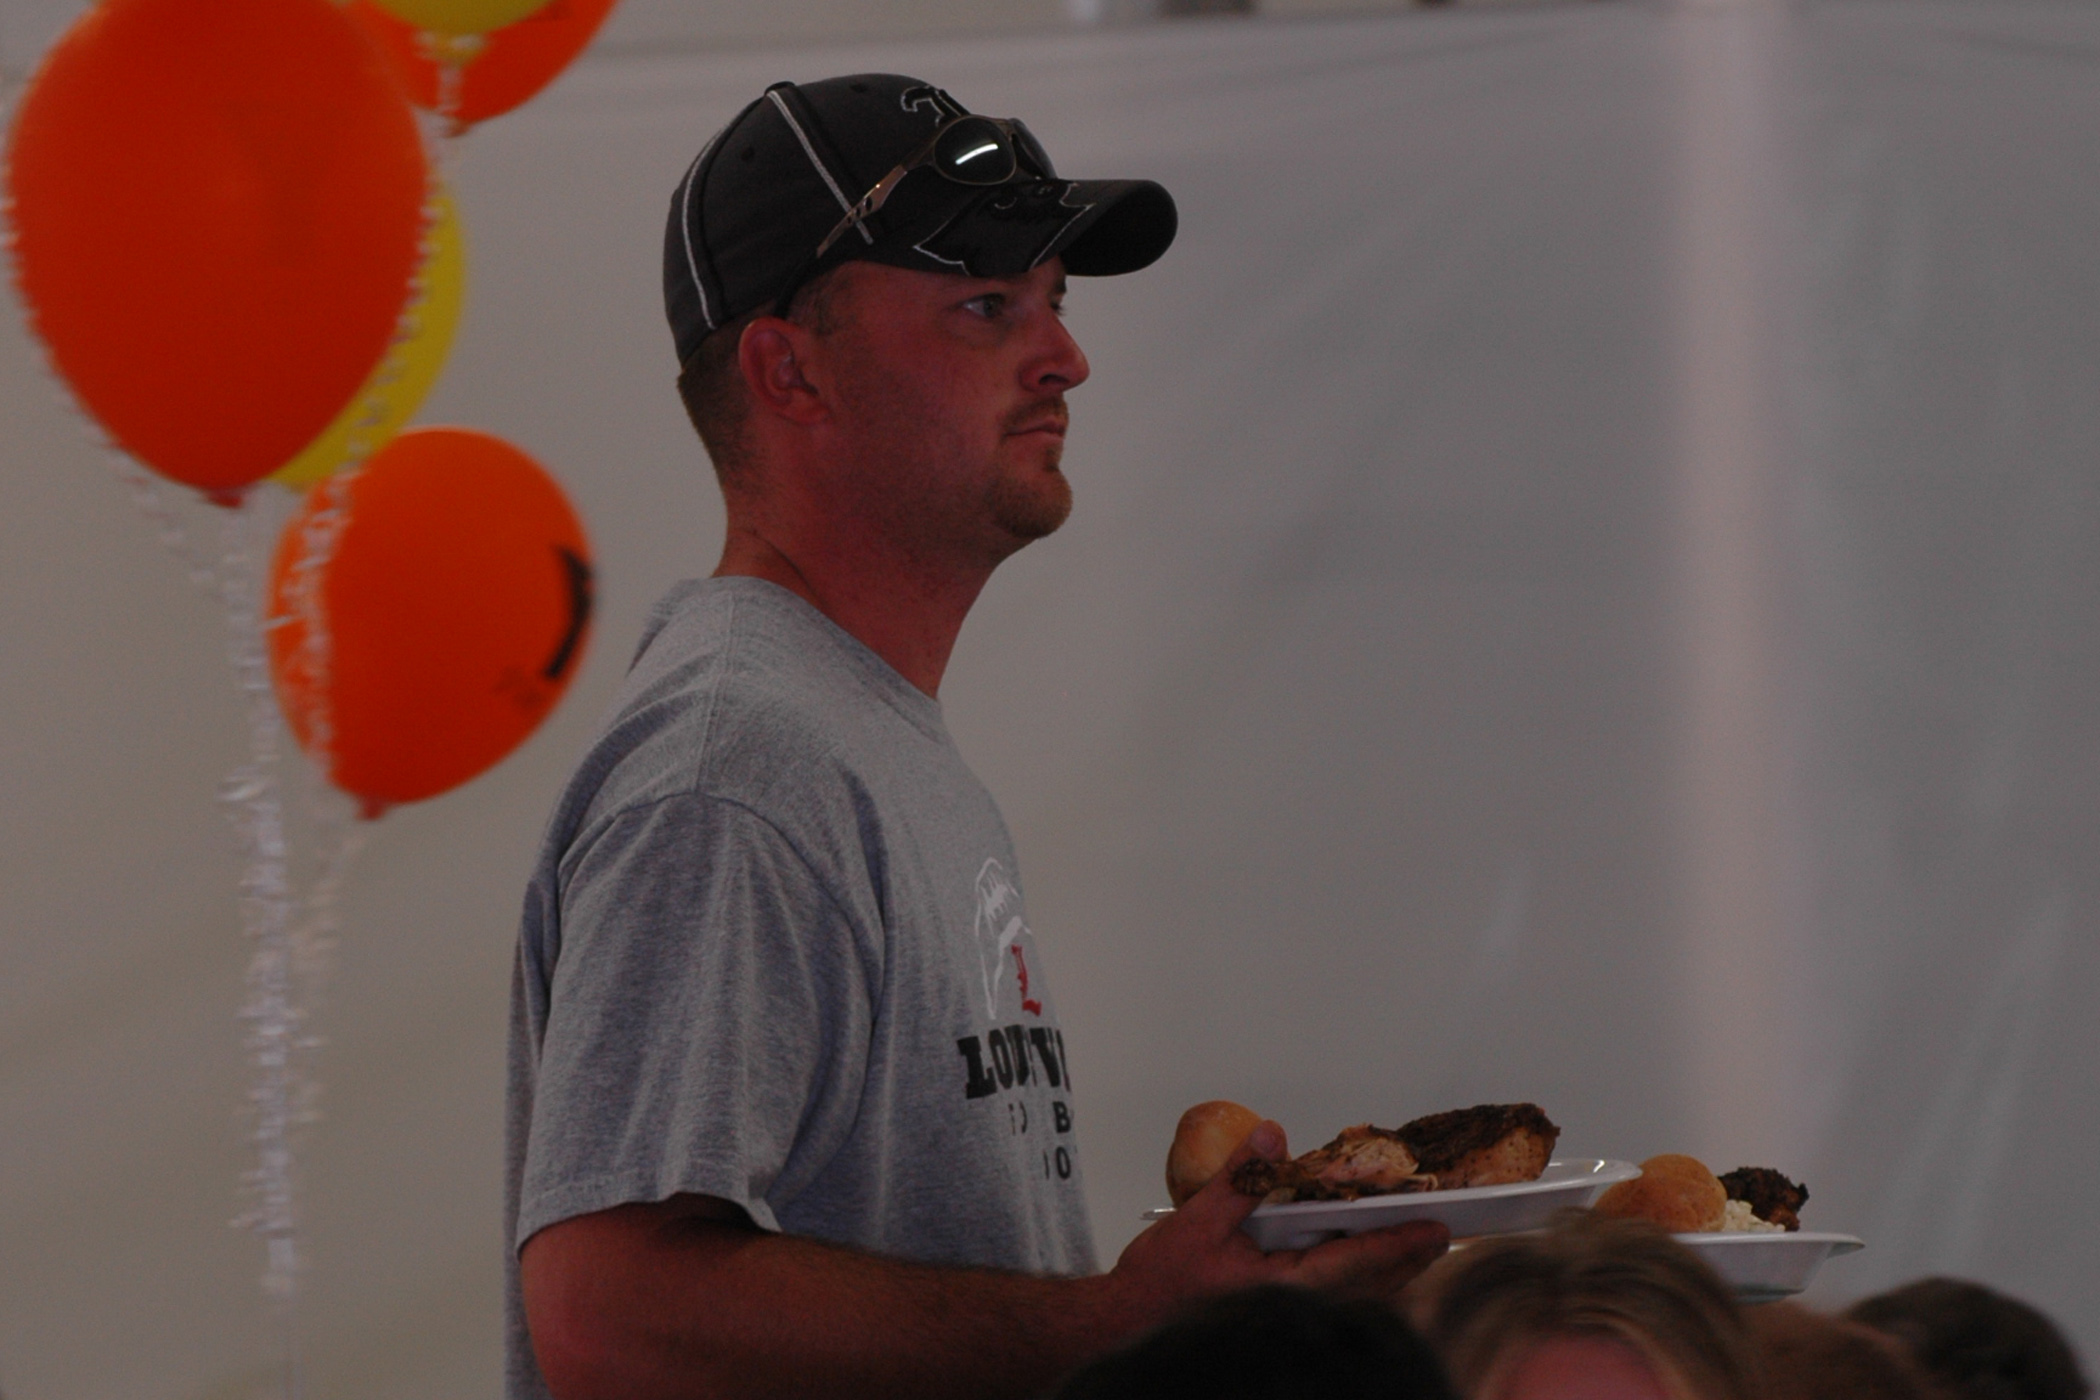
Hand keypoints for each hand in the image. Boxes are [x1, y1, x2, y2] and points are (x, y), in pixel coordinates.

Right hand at [1104, 1120, 1448, 1325]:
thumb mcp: (1198, 1220)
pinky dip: (1358, 1280)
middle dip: (1405, 1257)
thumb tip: (1274, 1136)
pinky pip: (1333, 1299)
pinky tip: (1365, 1263)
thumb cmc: (1158, 1283)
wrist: (1124, 1326)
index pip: (1355, 1261)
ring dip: (1386, 1271)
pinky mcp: (1277, 1316)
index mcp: (1281, 1286)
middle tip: (1440, 1231)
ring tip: (1415, 1245)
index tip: (1434, 1228)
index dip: (1399, 1243)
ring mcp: (1288, 1316)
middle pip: (1367, 1284)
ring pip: (1355, 1295)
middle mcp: (1293, 1307)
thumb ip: (1241, 1178)